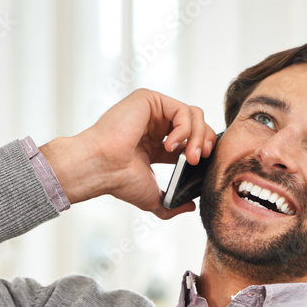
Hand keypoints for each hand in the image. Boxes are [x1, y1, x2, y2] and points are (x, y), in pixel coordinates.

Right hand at [39, 89, 216, 219]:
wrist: (102, 169)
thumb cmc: (118, 180)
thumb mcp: (151, 197)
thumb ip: (171, 204)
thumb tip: (190, 206)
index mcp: (154, 144)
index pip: (189, 140)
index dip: (201, 150)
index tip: (203, 165)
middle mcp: (154, 125)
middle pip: (196, 123)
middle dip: (204, 142)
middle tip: (199, 160)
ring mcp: (152, 111)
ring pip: (193, 115)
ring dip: (198, 137)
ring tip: (189, 156)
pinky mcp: (149, 100)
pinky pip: (181, 109)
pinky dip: (184, 129)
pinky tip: (170, 146)